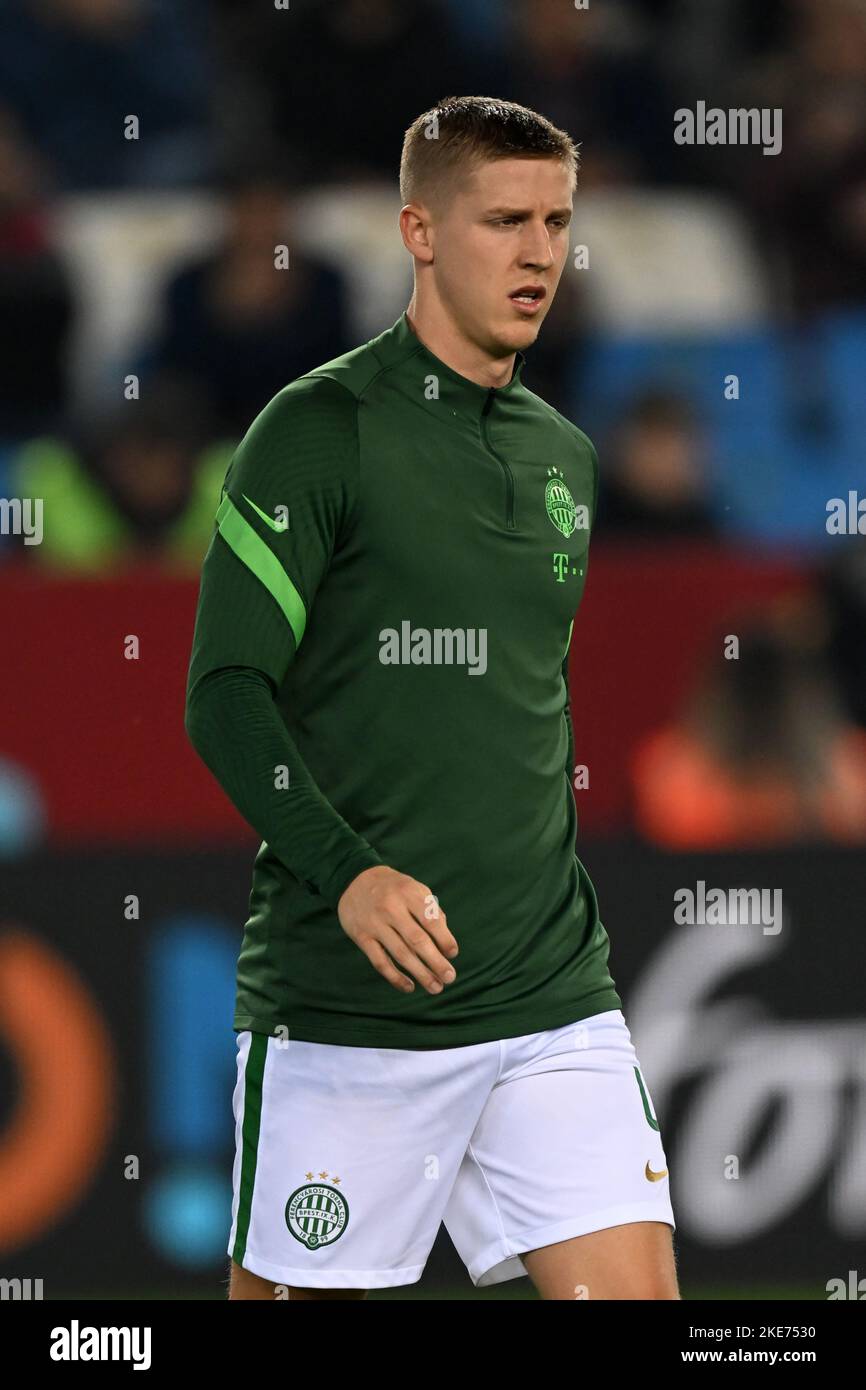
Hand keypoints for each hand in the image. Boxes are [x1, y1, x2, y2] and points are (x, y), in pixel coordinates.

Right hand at [337, 866, 457, 994]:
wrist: (355, 881)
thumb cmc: (394, 889)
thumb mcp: (414, 888)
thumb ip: (431, 911)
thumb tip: (445, 943)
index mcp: (409, 893)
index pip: (431, 920)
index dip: (444, 939)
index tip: (452, 954)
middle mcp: (391, 908)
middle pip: (417, 941)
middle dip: (436, 962)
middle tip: (450, 977)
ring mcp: (375, 923)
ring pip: (401, 954)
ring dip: (420, 974)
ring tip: (435, 987)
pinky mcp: (362, 937)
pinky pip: (380, 962)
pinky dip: (395, 977)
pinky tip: (409, 987)